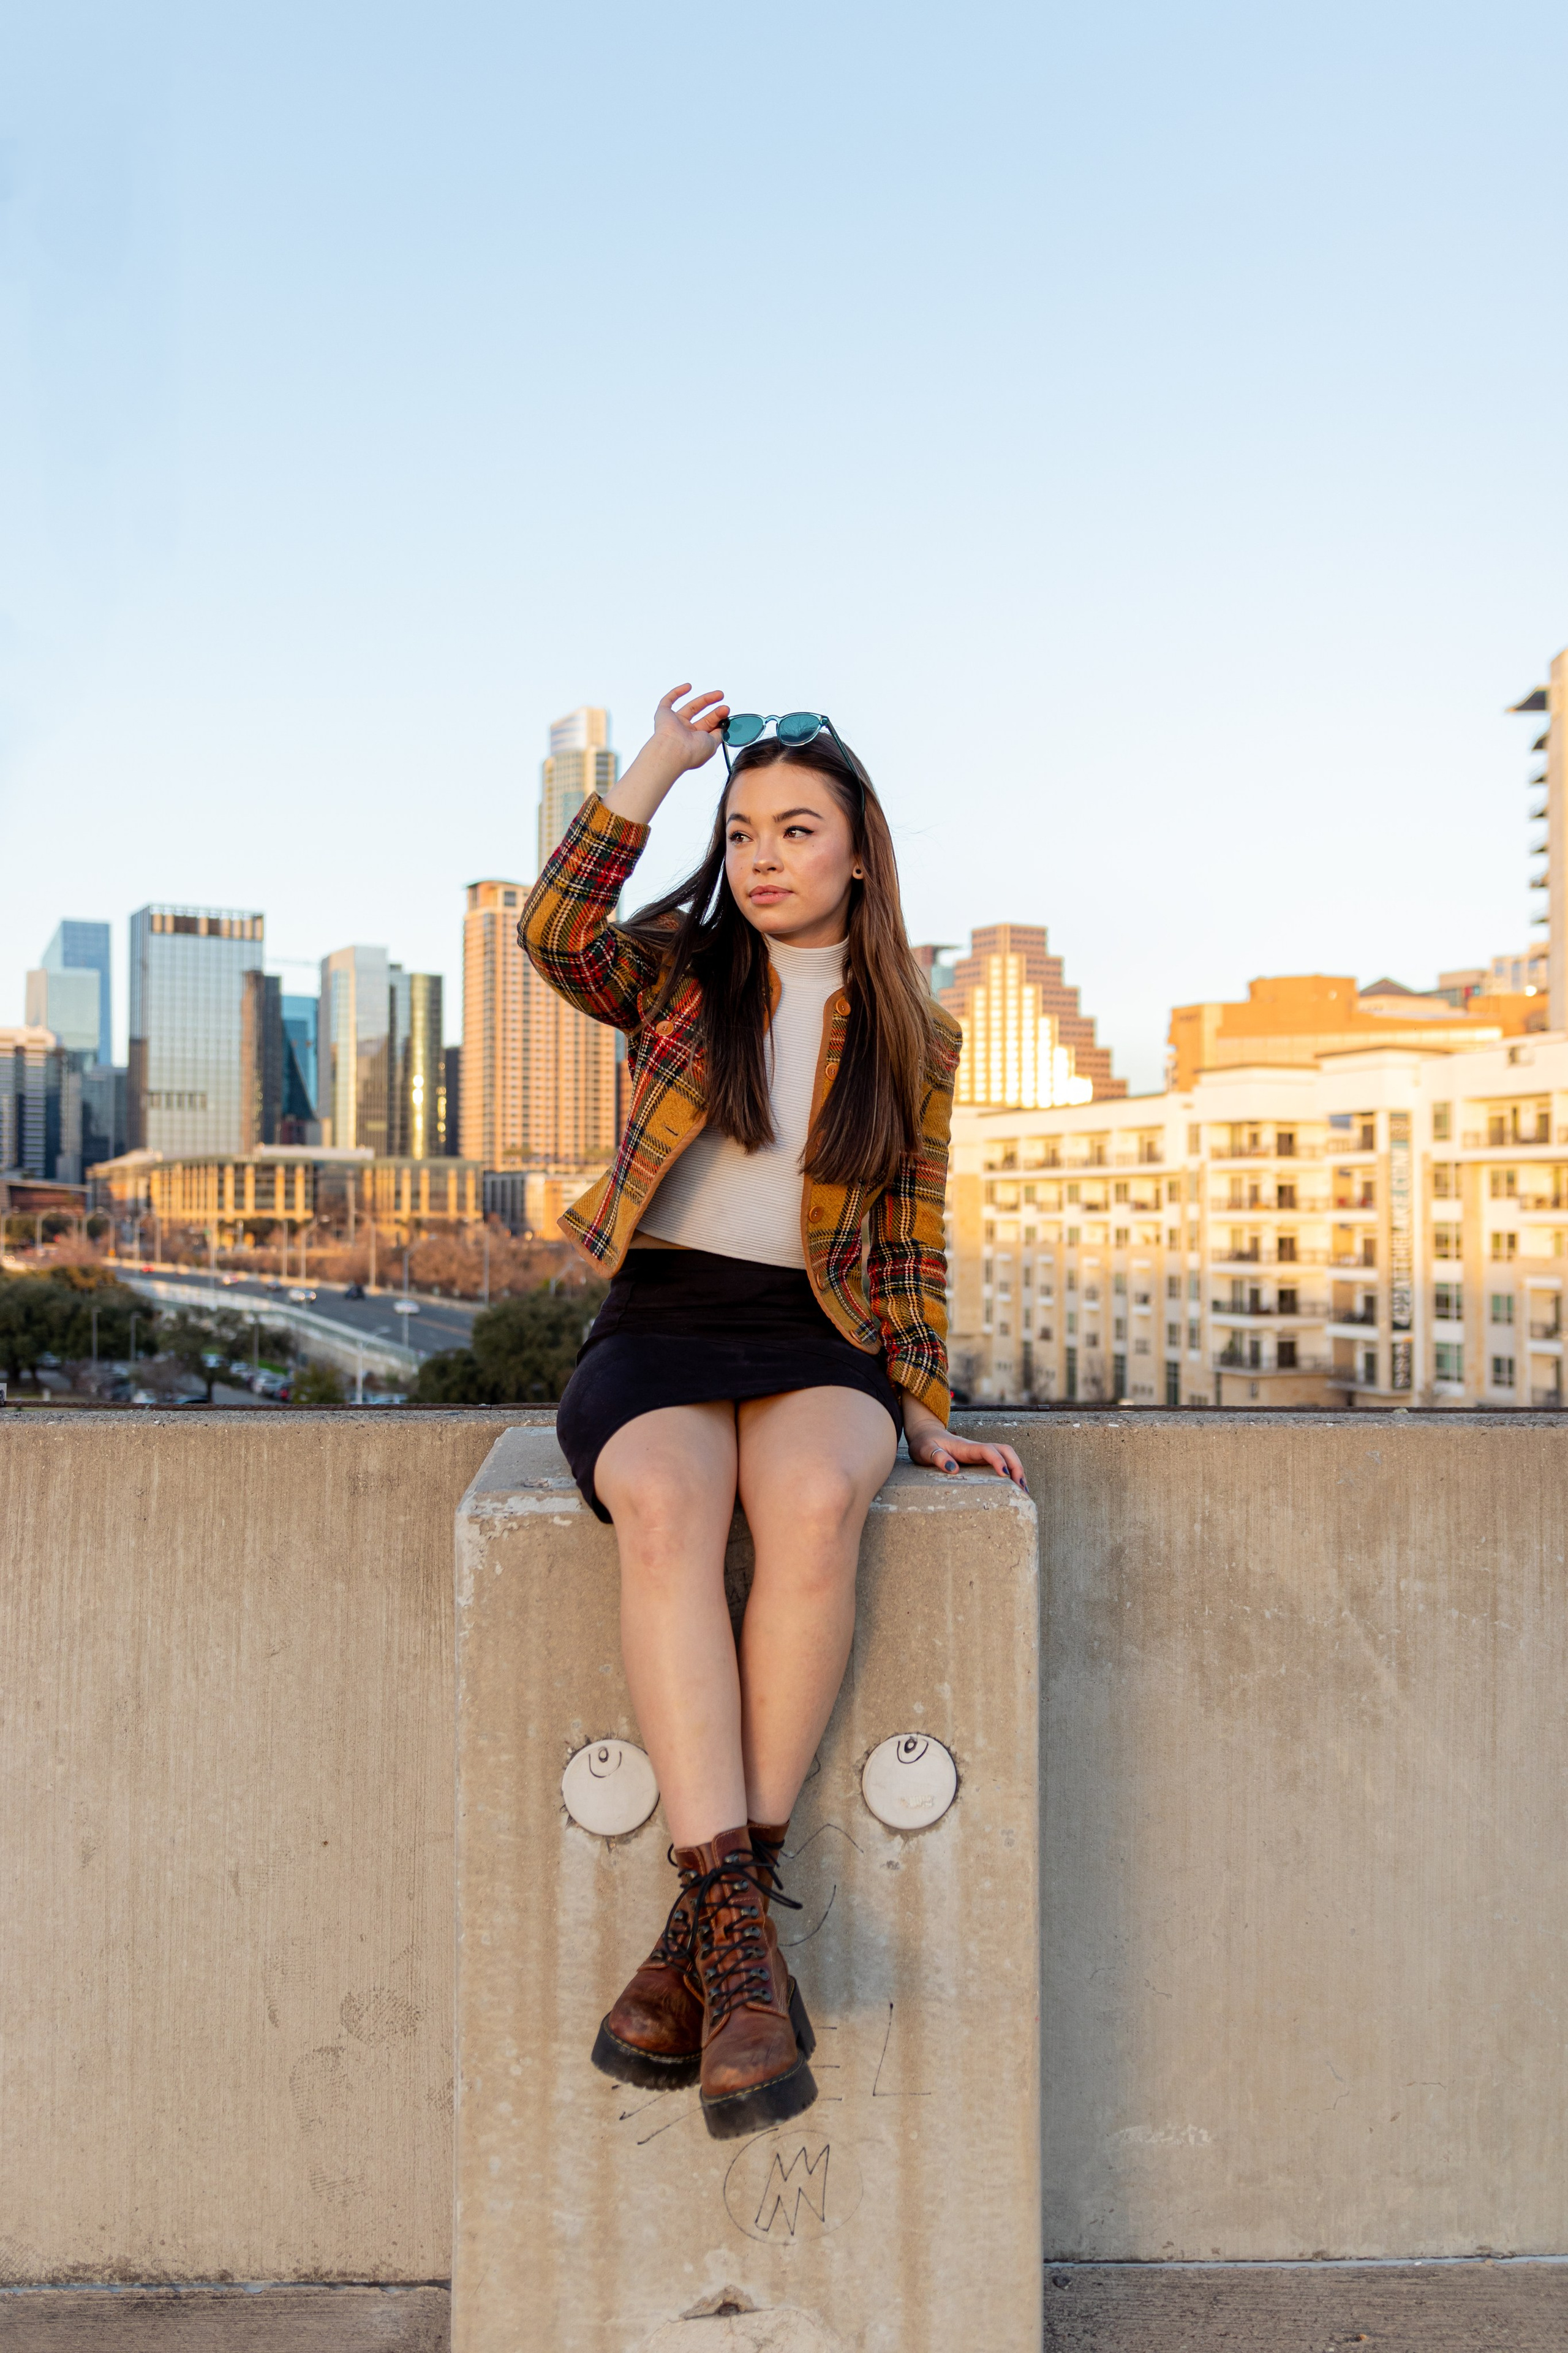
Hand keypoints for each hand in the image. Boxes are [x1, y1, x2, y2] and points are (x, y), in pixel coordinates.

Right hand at [650, 683, 728, 772]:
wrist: (674, 751)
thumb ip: (719, 734)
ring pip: (691, 707)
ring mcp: (674, 723)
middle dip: (716, 712)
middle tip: (725, 707)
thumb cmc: (693, 751)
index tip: (727, 714)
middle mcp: (685, 733)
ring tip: (720, 695)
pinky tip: (689, 686)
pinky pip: (668, 701)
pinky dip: (677, 692)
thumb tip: (724, 726)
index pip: (709, 727)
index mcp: (696, 742)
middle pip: (703, 718)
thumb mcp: (713, 743)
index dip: (719, 719)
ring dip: (706, 700)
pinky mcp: (663, 714)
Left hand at [902, 1395, 1027, 1491]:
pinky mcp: (979, 1459)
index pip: (988, 1450)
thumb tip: (953, 1470)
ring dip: (1018, 1469)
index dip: (998, 1461)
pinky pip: (1001, 1461)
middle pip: (1005, 1450)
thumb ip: (937, 1457)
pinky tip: (1015, 1486)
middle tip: (1021, 1488)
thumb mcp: (925, 1451)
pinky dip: (1011, 1472)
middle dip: (1016, 1467)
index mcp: (965, 1447)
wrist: (925, 1434)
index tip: (1005, 1476)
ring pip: (1006, 1455)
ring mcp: (980, 1453)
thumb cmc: (924, 1444)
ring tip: (1023, 1490)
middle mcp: (976, 1448)